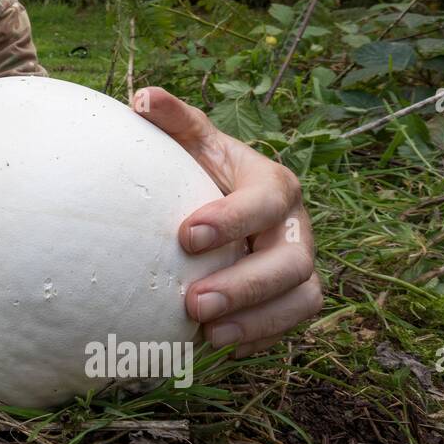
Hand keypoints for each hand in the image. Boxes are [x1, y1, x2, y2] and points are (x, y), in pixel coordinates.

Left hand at [133, 87, 322, 357]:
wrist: (215, 201)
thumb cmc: (199, 170)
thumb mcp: (191, 143)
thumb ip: (174, 120)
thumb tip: (142, 97)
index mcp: (274, 184)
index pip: (268, 200)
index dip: (234, 218)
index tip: (185, 235)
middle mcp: (295, 228)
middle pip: (292, 261)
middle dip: (246, 286)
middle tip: (192, 303)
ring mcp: (298, 266)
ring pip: (301, 299)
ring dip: (257, 321)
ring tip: (207, 335)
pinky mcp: (289, 299)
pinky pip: (288, 326)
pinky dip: (256, 338)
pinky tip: (214, 346)